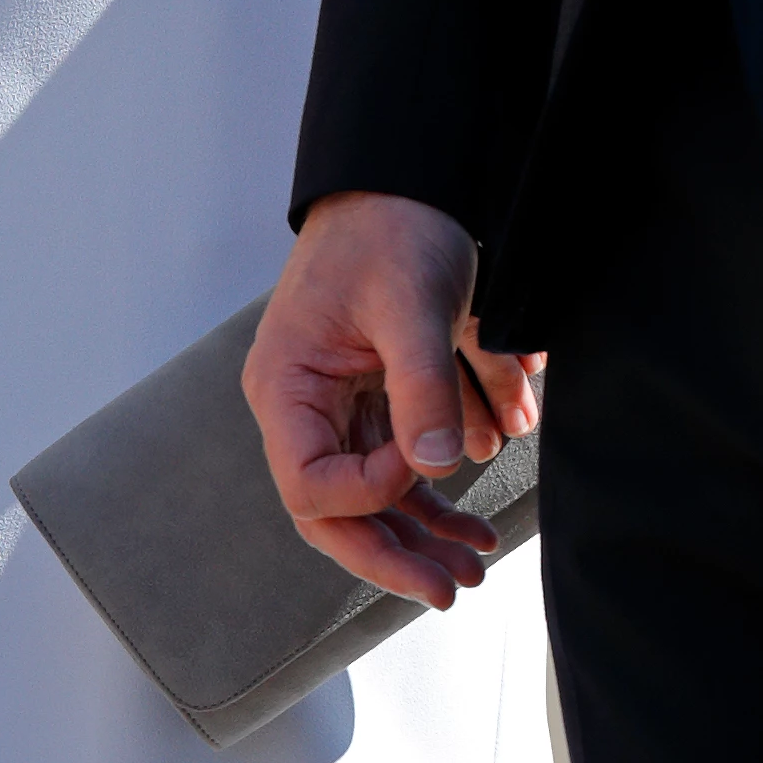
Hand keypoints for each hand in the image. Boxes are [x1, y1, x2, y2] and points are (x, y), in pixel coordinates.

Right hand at [242, 193, 545, 608]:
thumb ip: (420, 385)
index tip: (426, 462)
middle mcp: (302, 406)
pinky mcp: (375, 397)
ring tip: (475, 562)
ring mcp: (338, 405)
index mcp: (286, 387)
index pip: (313, 486)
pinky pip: (398, 461)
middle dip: (394, 552)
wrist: (402, 176)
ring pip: (373, 496)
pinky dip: (436, 490)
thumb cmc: (390, 226)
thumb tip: (435, 468)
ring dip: (424, 531)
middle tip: (451, 587)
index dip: (370, 495)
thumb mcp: (409, 302)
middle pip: (337, 510)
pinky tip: (475, 517)